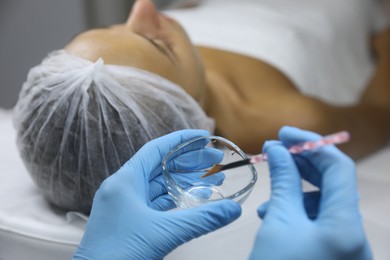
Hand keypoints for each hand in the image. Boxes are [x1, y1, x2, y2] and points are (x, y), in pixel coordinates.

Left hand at [73, 130, 240, 259]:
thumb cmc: (119, 254)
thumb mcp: (165, 233)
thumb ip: (201, 219)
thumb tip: (233, 209)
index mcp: (125, 180)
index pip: (156, 149)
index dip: (181, 140)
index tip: (203, 137)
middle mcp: (123, 187)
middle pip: (161, 166)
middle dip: (190, 162)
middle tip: (216, 161)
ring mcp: (124, 204)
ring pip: (159, 185)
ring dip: (184, 181)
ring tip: (212, 180)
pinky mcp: (128, 219)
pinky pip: (155, 201)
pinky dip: (174, 198)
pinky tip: (193, 198)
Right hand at [249, 126, 371, 259]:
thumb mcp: (278, 222)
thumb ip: (283, 181)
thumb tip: (277, 149)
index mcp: (346, 224)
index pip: (339, 167)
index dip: (311, 144)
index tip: (283, 133)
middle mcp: (354, 233)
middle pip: (333, 183)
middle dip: (303, 163)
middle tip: (275, 150)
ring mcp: (346, 245)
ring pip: (325, 202)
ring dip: (296, 189)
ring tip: (269, 192)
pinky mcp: (334, 252)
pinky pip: (319, 221)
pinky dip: (298, 210)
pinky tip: (274, 214)